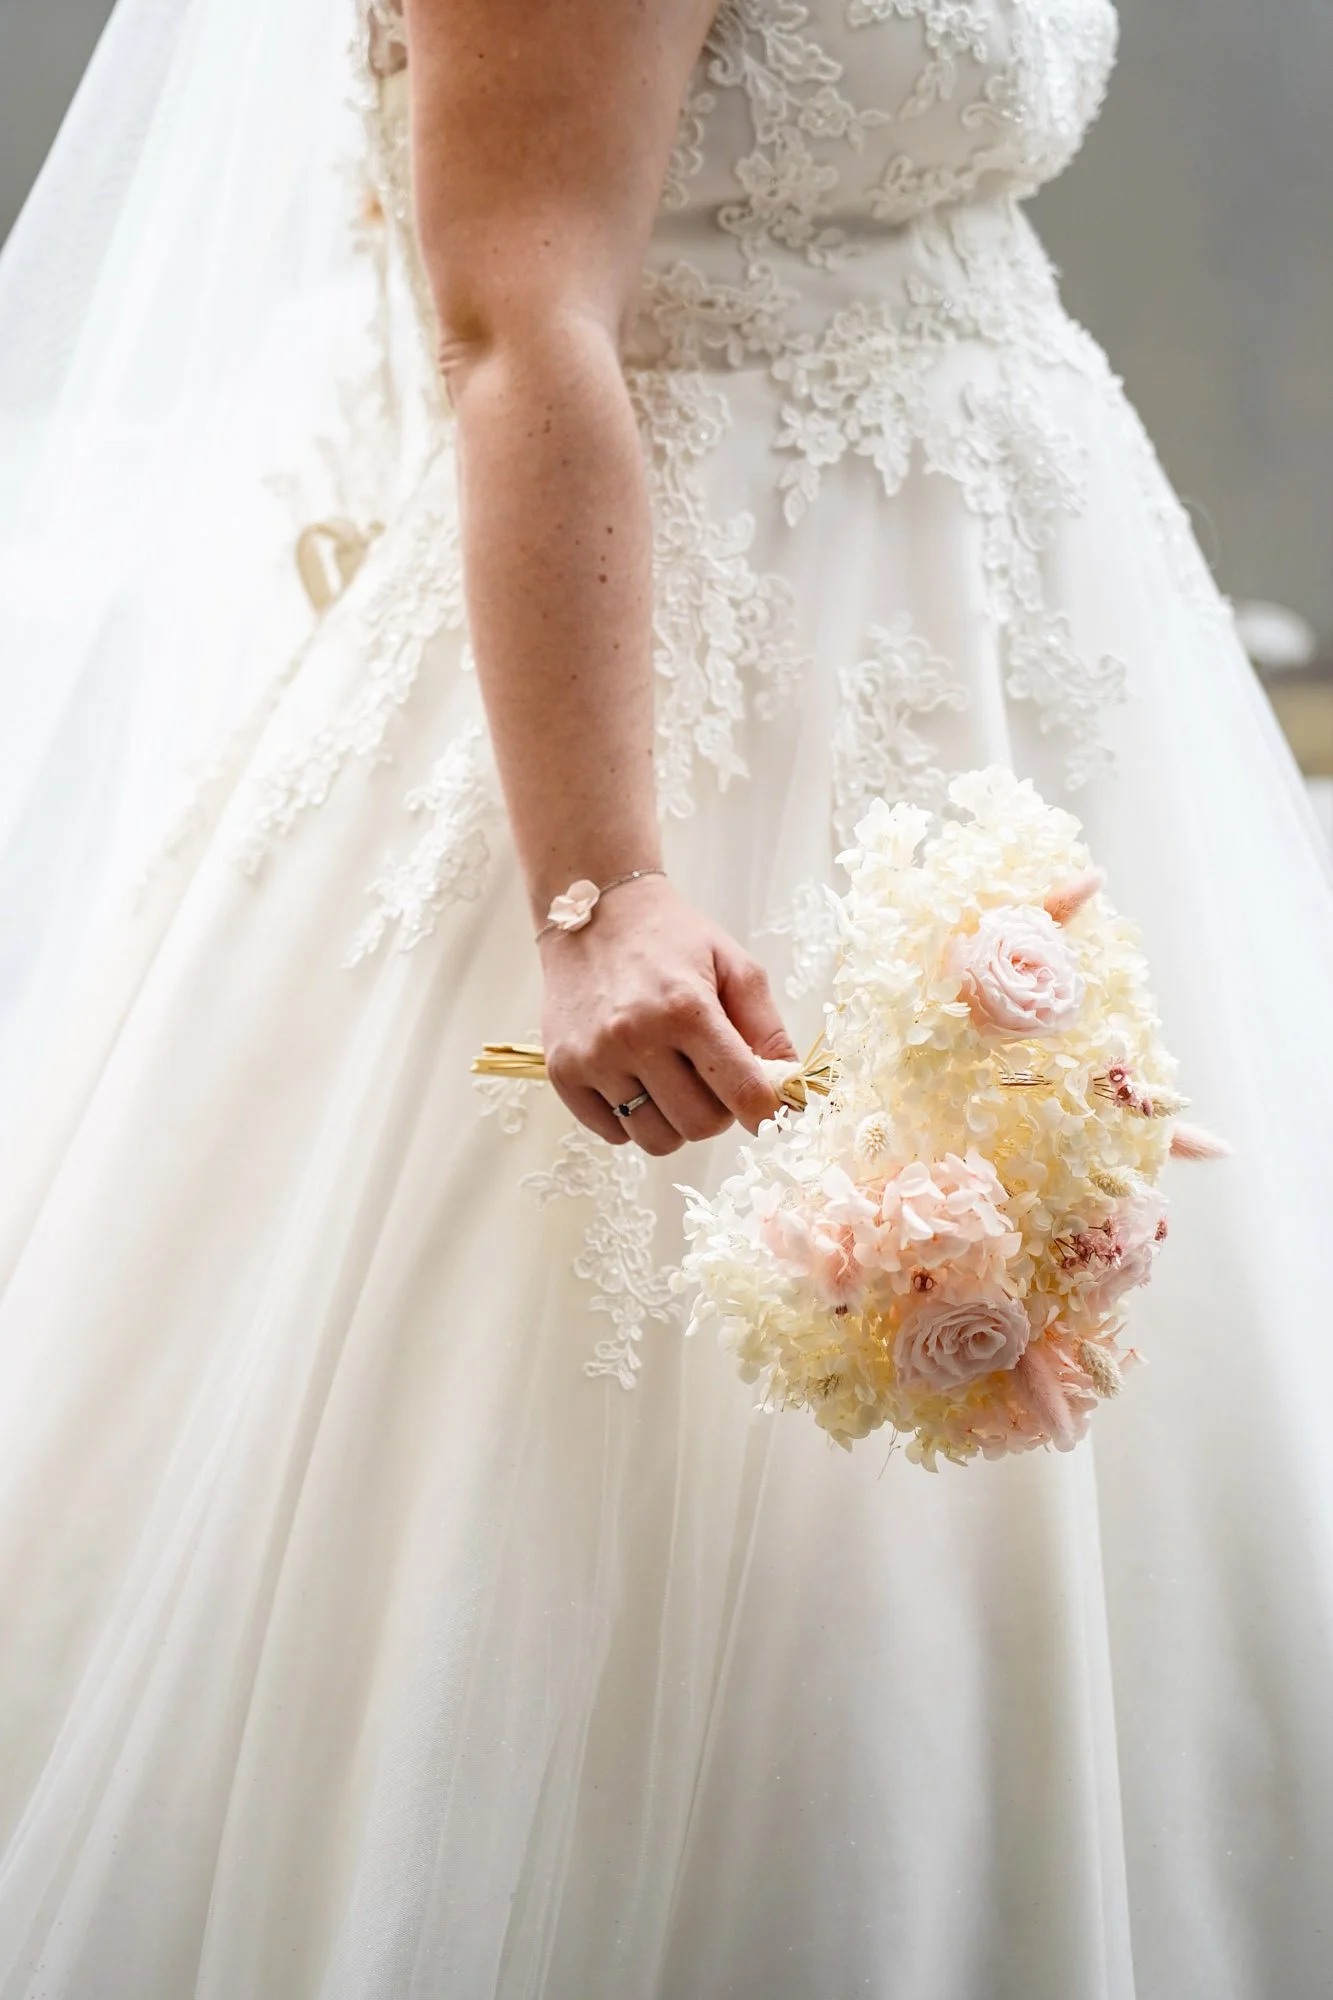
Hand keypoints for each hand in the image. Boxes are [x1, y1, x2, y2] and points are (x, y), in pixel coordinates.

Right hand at [539, 874, 797, 1154]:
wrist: (592, 912)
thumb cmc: (672, 939)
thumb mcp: (735, 966)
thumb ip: (768, 1029)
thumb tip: (791, 1092)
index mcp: (686, 1009)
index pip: (743, 1093)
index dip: (766, 1113)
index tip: (768, 1113)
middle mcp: (635, 1037)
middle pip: (699, 1126)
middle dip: (718, 1112)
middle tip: (710, 1078)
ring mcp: (593, 1058)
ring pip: (656, 1139)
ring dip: (674, 1121)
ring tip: (672, 1079)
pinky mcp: (562, 1072)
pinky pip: (613, 1133)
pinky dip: (632, 1119)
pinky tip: (635, 1078)